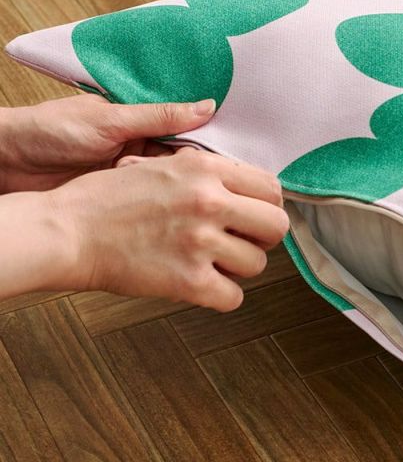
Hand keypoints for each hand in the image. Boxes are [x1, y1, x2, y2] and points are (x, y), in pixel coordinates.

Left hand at [0, 93, 215, 193]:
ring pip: (172, 183)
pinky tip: (183, 214)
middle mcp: (140, 148)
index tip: (240, 152)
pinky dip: (166, 208)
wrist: (4, 163)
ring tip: (211, 199)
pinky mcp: (120, 201)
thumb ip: (158, 116)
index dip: (214, 140)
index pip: (188, 130)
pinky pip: (152, 204)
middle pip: (186, 160)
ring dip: (186, 191)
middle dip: (205, 171)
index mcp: (140, 121)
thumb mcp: (110, 121)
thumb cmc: (47, 131)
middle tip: (228, 184)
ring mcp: (131, 176)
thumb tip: (208, 106)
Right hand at [48, 148, 288, 311]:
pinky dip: (221, 295)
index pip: (271, 188)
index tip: (252, 215)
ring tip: (210, 261)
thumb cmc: (106, 199)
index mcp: (205, 168)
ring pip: (258, 264)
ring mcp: (201, 242)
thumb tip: (246, 187)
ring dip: (238, 267)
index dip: (265, 205)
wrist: (67, 231)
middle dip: (262, 237)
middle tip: (240, 241)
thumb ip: (207, 172)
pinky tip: (201, 283)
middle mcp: (210, 201)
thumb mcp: (161, 164)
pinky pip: (234, 297)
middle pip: (276, 226)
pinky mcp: (189, 281)